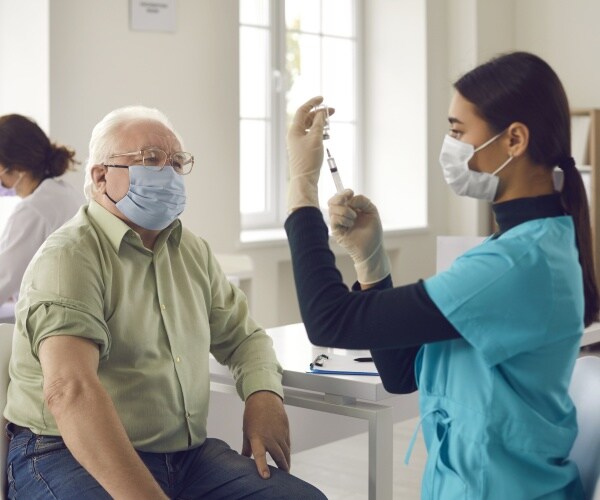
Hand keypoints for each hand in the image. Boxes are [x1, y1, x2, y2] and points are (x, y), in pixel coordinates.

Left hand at [242, 391, 290, 478]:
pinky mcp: (286, 430)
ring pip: (285, 452)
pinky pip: (288, 444)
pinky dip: (287, 452)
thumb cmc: (253, 414)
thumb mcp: (246, 431)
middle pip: (278, 457)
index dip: (262, 467)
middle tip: (283, 477)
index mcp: (257, 438)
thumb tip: (243, 459)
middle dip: (282, 468)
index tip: (265, 477)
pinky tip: (286, 456)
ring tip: (285, 470)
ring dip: (286, 462)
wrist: (264, 398)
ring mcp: (279, 434)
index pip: (260, 455)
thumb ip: (246, 448)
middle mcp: (270, 437)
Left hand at [286, 96, 329, 211]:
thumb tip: (321, 112)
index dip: (313, 102)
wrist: (304, 179)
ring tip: (330, 125)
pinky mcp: (303, 150)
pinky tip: (326, 135)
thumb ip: (319, 123)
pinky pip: (311, 136)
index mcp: (294, 130)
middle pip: (307, 118)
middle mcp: (294, 135)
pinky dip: (319, 132)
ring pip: (310, 127)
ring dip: (320, 123)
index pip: (303, 110)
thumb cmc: (309, 159)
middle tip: (332, 112)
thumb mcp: (316, 138)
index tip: (323, 99)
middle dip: (319, 113)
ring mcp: (298, 142)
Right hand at [328, 189, 390, 283]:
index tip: (350, 193)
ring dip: (344, 210)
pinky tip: (351, 224)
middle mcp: (342, 215)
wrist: (373, 248)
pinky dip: (343, 219)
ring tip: (354, 218)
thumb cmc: (373, 231)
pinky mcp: (336, 231)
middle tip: (348, 202)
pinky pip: (334, 219)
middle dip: (339, 198)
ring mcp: (338, 223)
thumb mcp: (371, 211)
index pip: (340, 197)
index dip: (343, 192)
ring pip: (332, 209)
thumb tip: (350, 199)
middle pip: (332, 201)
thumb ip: (363, 201)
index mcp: (350, 209)